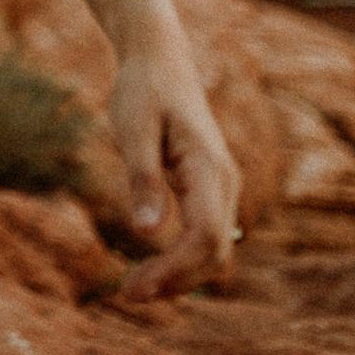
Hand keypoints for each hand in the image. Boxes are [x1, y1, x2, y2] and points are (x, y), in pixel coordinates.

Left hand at [106, 23, 241, 302]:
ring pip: (215, 247)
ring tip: (137, 288)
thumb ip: (141, 177)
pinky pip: (206, 234)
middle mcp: (225, 182)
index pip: (205, 237)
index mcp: (209, 169)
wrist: (159, 60)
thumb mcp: (132, 127)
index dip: (174, 269)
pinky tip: (154, 267)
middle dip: (177, 280)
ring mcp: (222, 186)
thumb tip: (144, 230)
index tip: (135, 287)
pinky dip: (184, 258)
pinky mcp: (209, 188)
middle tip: (129, 295)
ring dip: (182, 274)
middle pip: (215, 251)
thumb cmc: (142, 89)